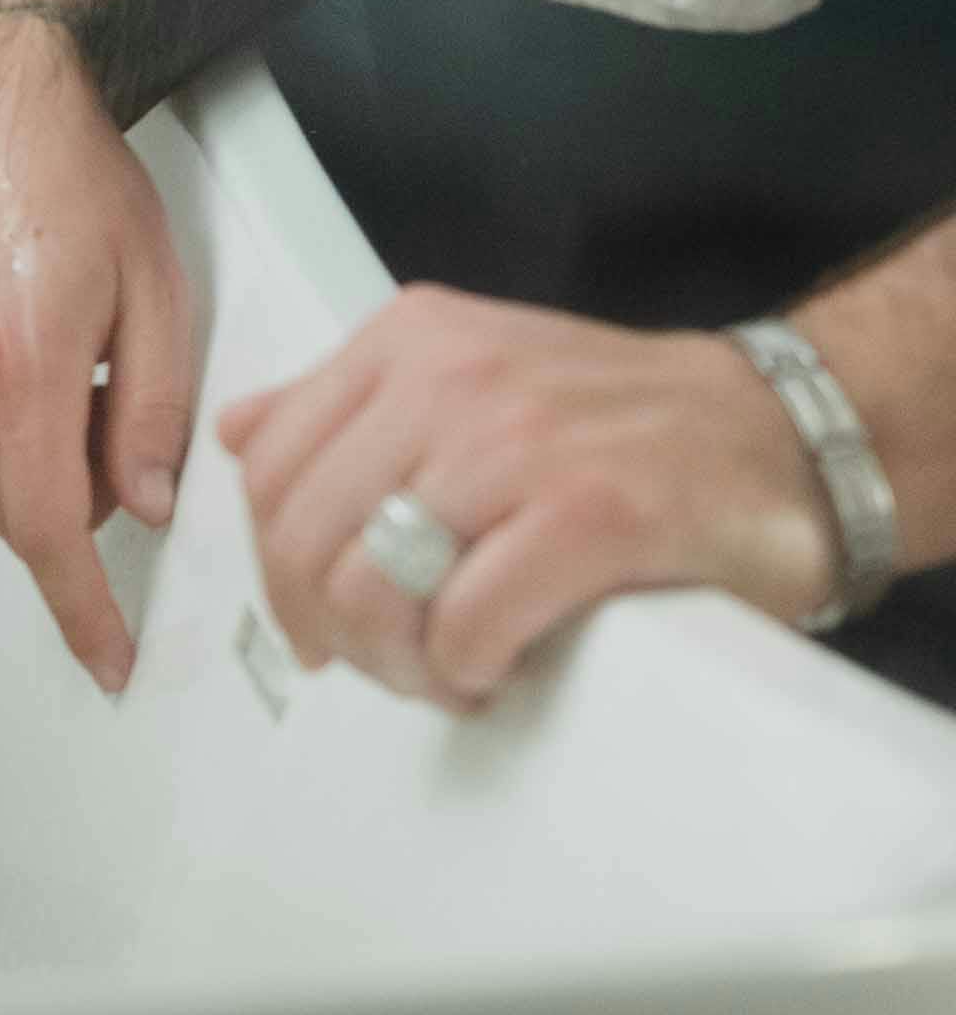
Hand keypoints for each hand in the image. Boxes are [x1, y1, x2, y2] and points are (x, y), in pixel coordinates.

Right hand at [0, 11, 196, 694]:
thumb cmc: (73, 180)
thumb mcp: (154, 291)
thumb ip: (155, 410)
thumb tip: (147, 503)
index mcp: (22, 371)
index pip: (55, 530)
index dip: (84, 609)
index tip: (108, 660)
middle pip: (20, 518)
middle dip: (80, 500)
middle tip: (112, 406)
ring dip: (31, 475)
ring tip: (63, 376)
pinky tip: (16, 381)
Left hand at [217, 285, 839, 709]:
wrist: (775, 434)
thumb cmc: (620, 423)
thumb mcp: (469, 372)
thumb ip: (350, 403)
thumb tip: (238, 434)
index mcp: (409, 340)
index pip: (269, 467)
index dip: (276, 570)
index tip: (317, 622)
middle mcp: (450, 377)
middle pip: (307, 538)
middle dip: (332, 630)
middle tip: (388, 664)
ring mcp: (520, 442)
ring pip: (374, 587)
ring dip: (399, 663)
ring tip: (445, 674)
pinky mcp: (591, 513)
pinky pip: (468, 622)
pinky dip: (468, 670)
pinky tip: (497, 669)